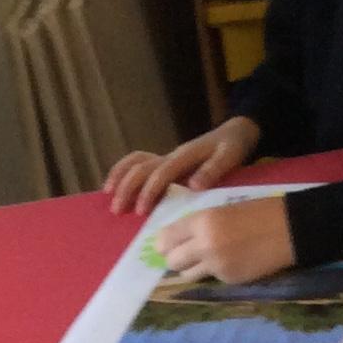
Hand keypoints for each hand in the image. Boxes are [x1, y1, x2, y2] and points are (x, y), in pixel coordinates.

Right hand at [107, 116, 258, 217]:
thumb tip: (193, 184)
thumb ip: (213, 170)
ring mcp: (165, 158)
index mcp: (184, 156)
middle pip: (141, 167)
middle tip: (117, 210)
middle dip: (127, 187)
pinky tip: (114, 187)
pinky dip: (123, 172)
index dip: (149, 191)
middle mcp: (171, 156)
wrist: (234, 132)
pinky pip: (139, 163)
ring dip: (120, 176)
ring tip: (108, 194)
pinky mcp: (164, 163)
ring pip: (136, 162)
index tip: (140, 211)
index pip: (161, 172)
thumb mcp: (230, 156)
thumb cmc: (231, 147)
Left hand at [154, 195, 294, 286]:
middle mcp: (204, 245)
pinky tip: (229, 260)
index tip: (167, 244)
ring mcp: (216, 265)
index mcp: (203, 221)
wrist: (290, 228)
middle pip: (171, 260)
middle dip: (175, 258)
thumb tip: (176, 239)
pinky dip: (213, 272)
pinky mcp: (227, 279)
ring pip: (186, 274)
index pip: (165, 239)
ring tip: (205, 258)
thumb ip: (199, 224)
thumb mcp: (223, 209)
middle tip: (185, 253)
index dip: (164, 243)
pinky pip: (209, 278)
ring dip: (191, 268)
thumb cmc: (258, 212)